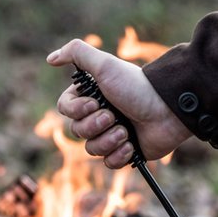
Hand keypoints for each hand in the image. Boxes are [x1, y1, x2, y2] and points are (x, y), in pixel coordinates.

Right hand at [47, 39, 191, 167]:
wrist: (167, 111)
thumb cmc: (137, 87)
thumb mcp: (106, 65)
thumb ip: (77, 54)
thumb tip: (50, 59)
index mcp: (92, 96)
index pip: (66, 109)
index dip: (77, 110)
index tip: (95, 103)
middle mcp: (99, 116)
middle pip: (77, 131)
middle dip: (95, 126)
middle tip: (115, 116)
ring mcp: (111, 135)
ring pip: (91, 149)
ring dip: (108, 140)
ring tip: (126, 131)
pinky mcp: (124, 152)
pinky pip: (108, 162)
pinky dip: (118, 155)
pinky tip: (131, 145)